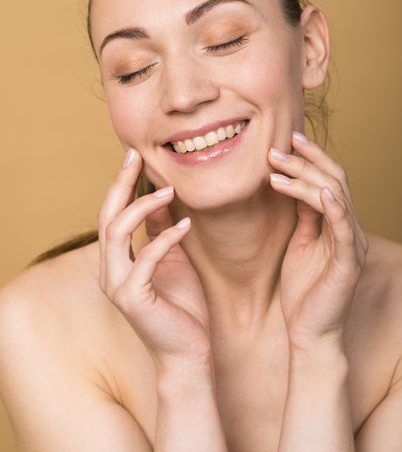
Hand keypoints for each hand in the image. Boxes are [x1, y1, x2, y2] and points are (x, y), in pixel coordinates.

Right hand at [98, 149, 211, 371]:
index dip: (120, 184)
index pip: (111, 214)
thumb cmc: (182, 306)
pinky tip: (186, 226)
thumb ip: (160, 231)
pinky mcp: (134, 298)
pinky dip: (165, 238)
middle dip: (120, 184)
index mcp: (117, 261)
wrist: (189, 351)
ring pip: (116, 232)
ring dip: (143, 207)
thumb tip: (160, 197)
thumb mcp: (172, 259)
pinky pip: (146, 258)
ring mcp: (118, 285)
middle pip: (106, 217)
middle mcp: (110, 271)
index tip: (133, 156)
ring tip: (169, 191)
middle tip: (135, 156)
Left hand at [268, 131, 368, 351]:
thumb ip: (303, 216)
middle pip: (333, 181)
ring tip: (276, 166)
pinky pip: (344, 228)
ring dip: (305, 178)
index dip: (310, 158)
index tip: (286, 139)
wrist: (310, 332)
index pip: (328, 180)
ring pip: (335, 196)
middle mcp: (349, 229)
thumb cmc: (303, 290)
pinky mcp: (348, 262)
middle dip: (304, 161)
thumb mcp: (300, 243)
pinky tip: (318, 191)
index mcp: (336, 223)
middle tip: (275, 148)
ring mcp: (351, 244)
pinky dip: (334, 207)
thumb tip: (294, 185)